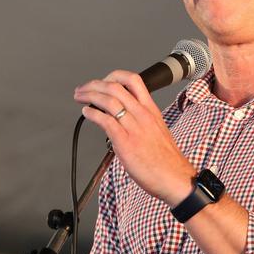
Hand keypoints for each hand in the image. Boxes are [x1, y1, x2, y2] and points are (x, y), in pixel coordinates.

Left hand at [73, 70, 195, 206]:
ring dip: (89, 96)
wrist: (174, 177)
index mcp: (151, 110)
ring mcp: (134, 127)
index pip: (133, 80)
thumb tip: (121, 118)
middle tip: (83, 89)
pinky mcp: (126, 141)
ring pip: (109, 100)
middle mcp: (143, 114)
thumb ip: (140, 121)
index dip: (113, 76)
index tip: (102, 81)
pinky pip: (105, 120)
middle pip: (116, 86)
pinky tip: (86, 113)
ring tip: (80, 98)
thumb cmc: (166, 160)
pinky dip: (92, 114)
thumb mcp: (157, 130)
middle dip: (94, 84)